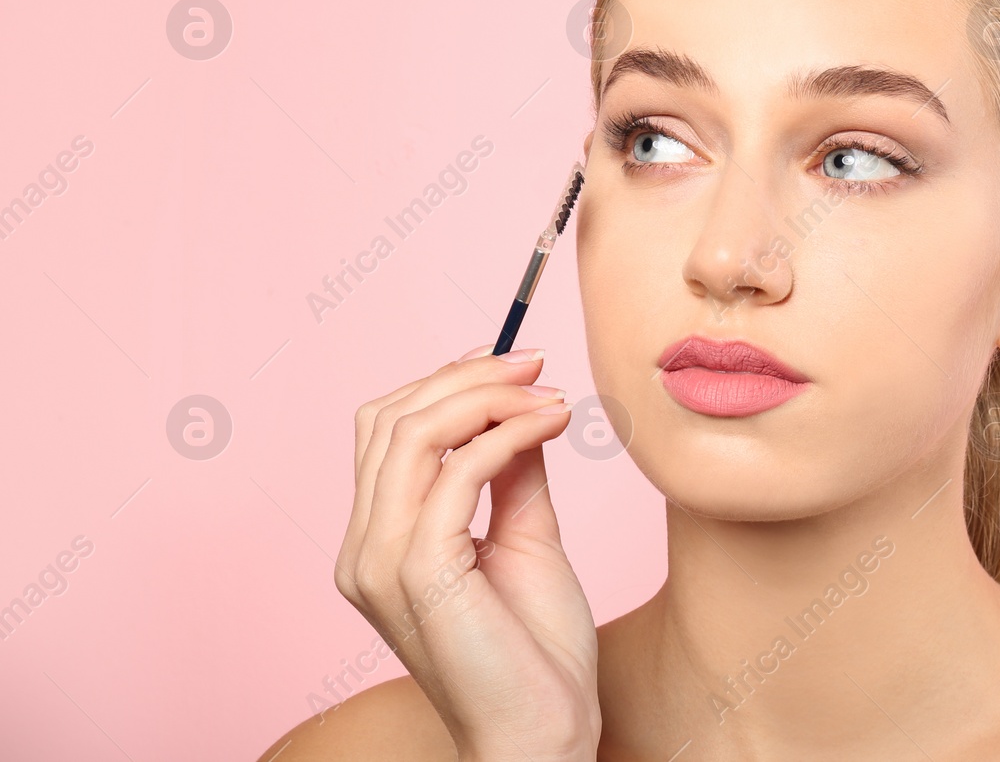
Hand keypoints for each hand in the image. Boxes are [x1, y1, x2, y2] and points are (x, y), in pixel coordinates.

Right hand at [334, 345, 599, 761]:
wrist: (543, 731)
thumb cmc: (535, 649)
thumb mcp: (524, 535)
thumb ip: (511, 472)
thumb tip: (520, 406)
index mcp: (377, 541)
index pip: (383, 431)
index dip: (443, 381)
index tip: (512, 360)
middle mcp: (363, 548)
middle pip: (389, 419)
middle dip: (465, 377)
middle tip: (535, 361)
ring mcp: (381, 561)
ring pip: (413, 434)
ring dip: (489, 398)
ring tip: (548, 395)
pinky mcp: (418, 571)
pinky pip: (456, 472)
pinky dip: (506, 434)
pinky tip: (550, 427)